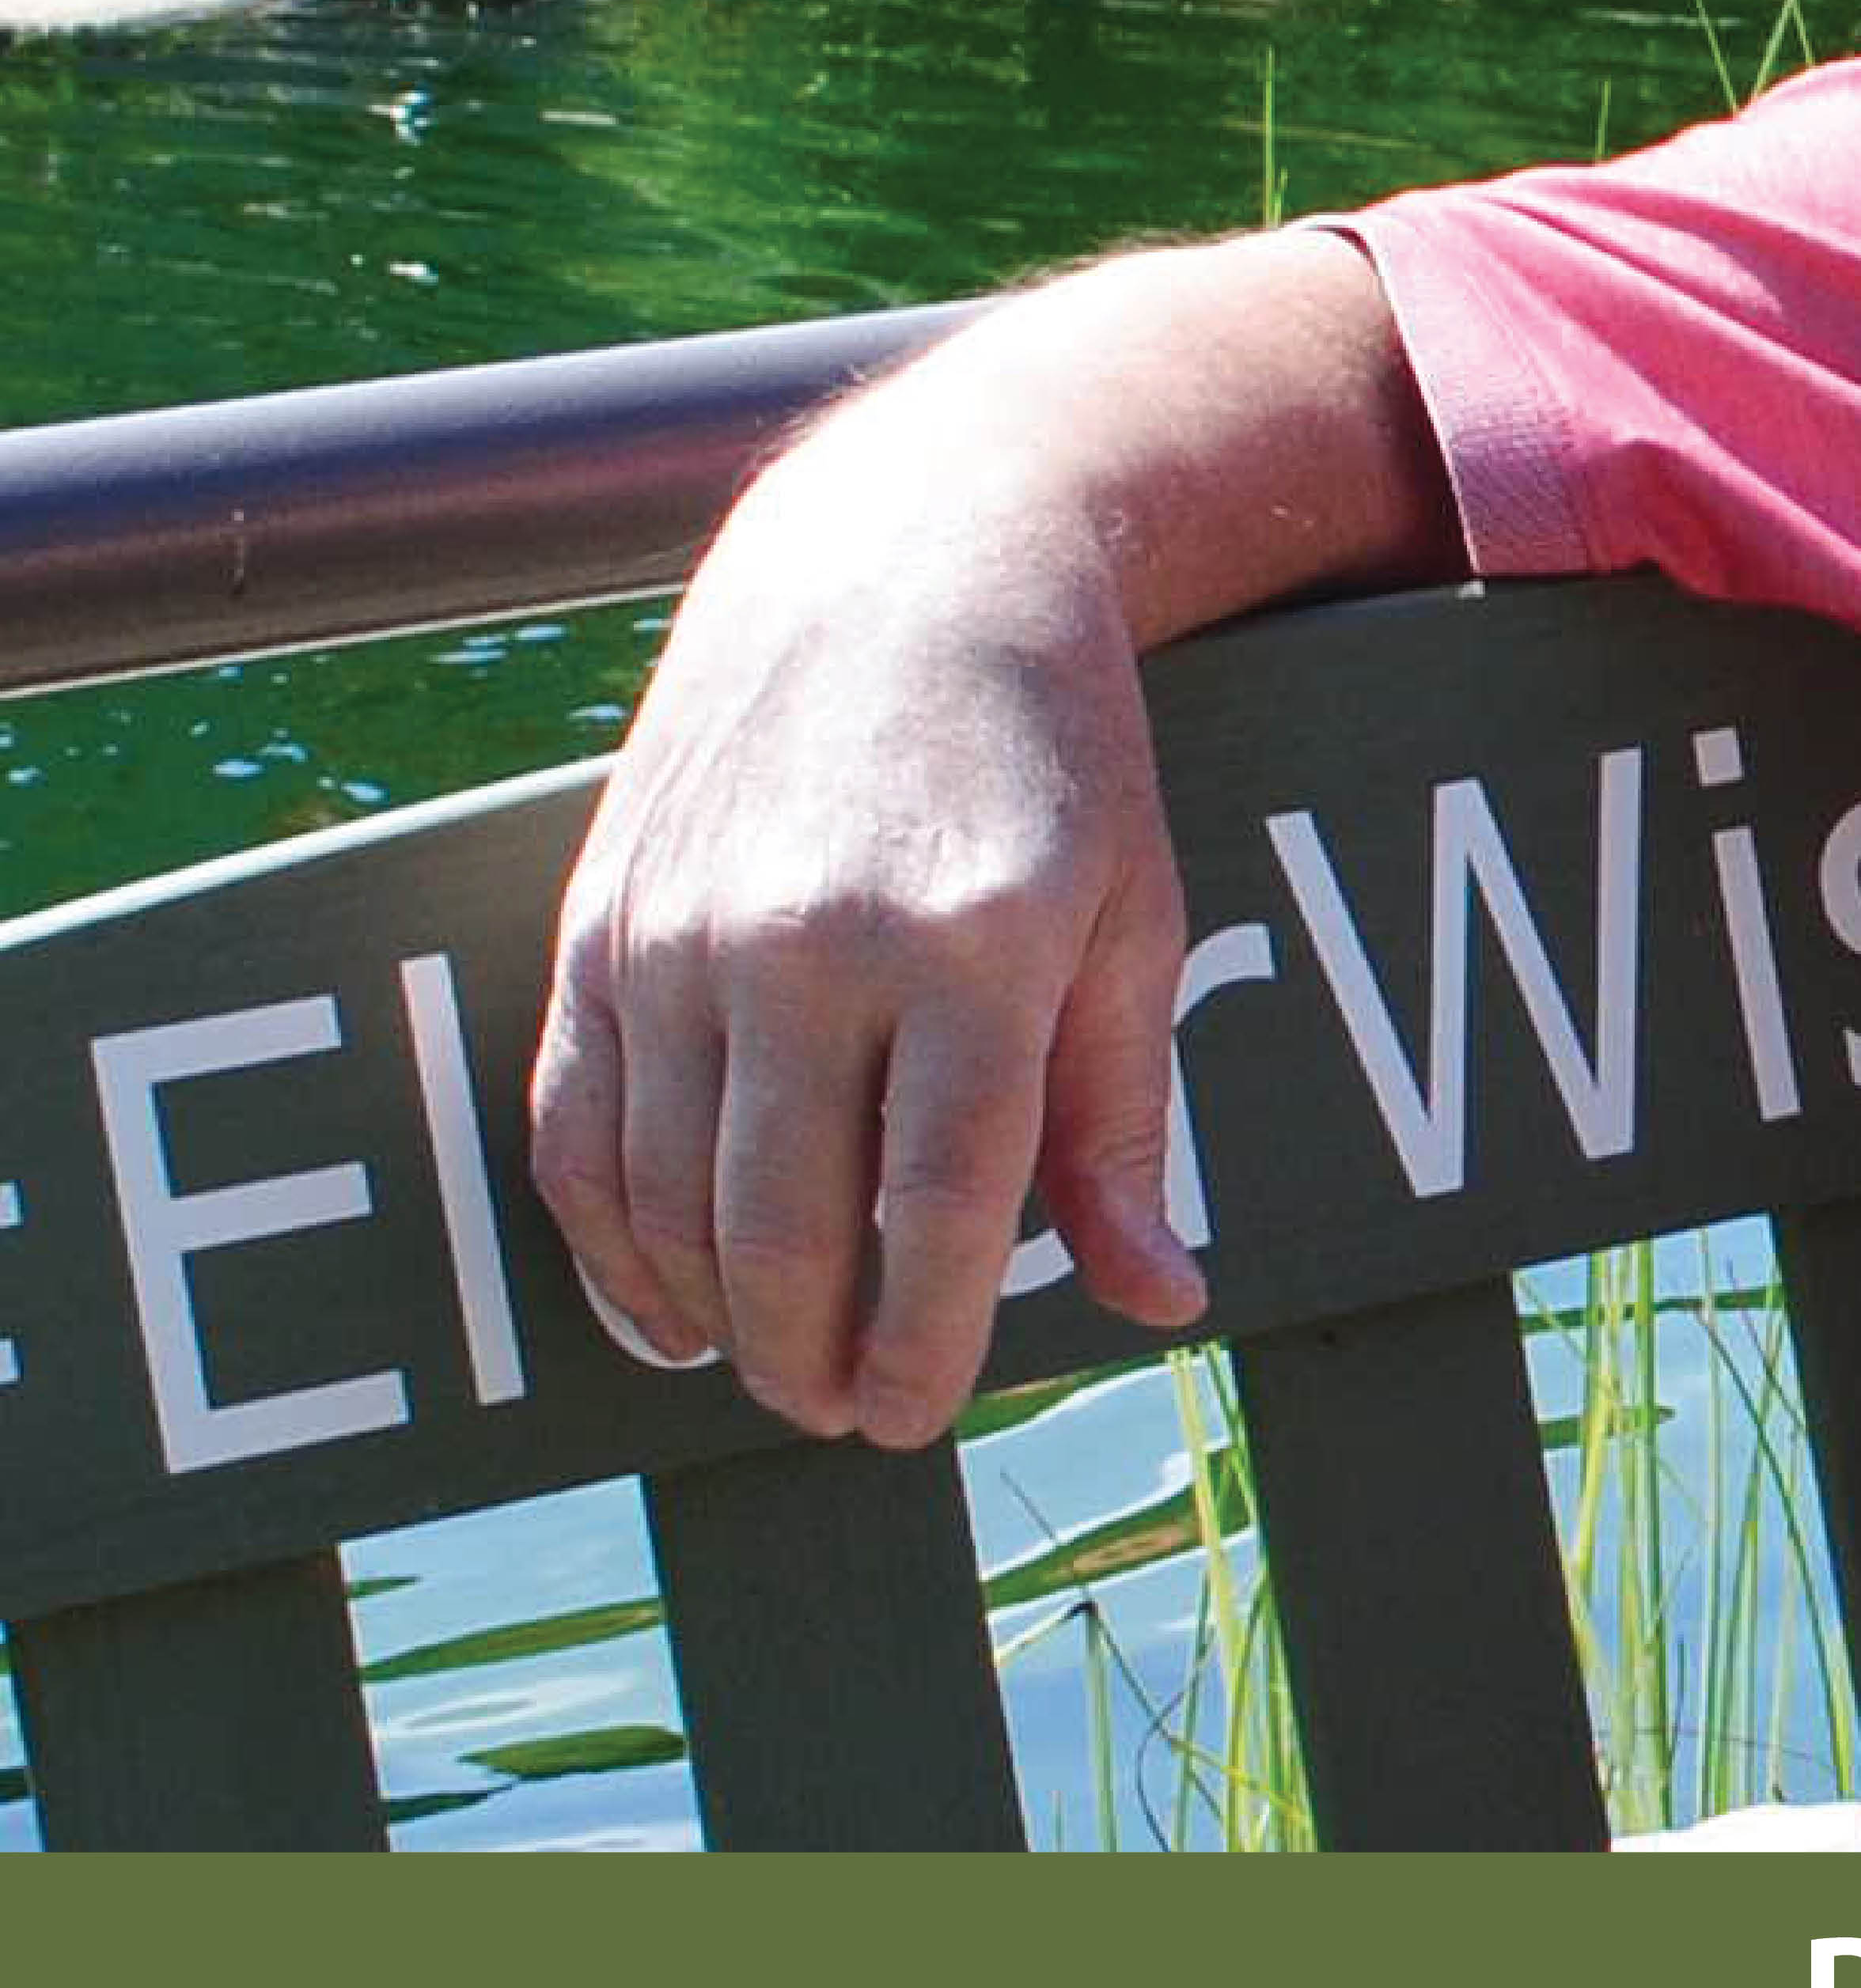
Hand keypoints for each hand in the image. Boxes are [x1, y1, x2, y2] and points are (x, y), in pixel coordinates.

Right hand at [524, 233, 1448, 1447]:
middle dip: (811, 1353)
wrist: (905, 570)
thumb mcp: (1134, 925)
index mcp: (973, 945)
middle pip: (785, 1220)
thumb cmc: (1056, 763)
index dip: (924, 1340)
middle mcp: (811, 940)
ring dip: (712, 1314)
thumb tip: (1159, 1304)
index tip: (921, 1417)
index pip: (937, 1204)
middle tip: (844, 1417)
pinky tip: (663, 1302)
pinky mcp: (598, 920)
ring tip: (772, 1369)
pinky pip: (573, 1126)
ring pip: (666, 1194)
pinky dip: (608, 1239)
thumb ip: (1123, 1126)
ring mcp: (683, 931)